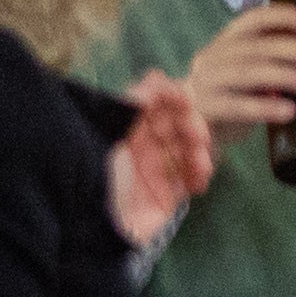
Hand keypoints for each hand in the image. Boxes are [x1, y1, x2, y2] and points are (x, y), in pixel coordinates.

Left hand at [106, 72, 217, 251]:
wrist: (95, 221)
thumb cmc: (99, 170)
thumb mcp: (113, 129)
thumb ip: (135, 100)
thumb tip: (158, 75)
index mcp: (128, 126)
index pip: (157, 103)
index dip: (173, 98)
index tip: (185, 99)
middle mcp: (144, 145)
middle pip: (178, 126)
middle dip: (193, 127)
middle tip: (198, 136)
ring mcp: (156, 170)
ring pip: (189, 151)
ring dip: (200, 153)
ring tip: (200, 163)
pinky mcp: (167, 195)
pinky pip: (191, 180)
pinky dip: (200, 177)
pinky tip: (199, 181)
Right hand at [180, 3, 295, 133]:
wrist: (191, 135)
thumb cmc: (229, 101)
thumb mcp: (248, 77)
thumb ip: (272, 66)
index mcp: (225, 42)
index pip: (254, 20)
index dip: (285, 17)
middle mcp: (212, 57)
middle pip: (257, 47)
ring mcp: (205, 83)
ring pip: (249, 73)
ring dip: (287, 75)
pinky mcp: (204, 109)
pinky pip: (237, 106)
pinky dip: (265, 107)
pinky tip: (289, 111)